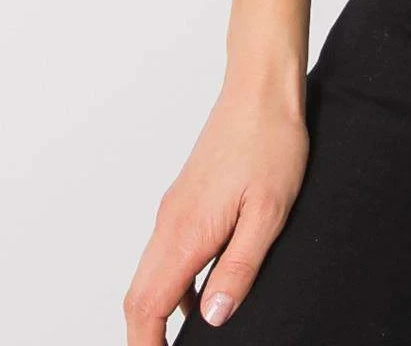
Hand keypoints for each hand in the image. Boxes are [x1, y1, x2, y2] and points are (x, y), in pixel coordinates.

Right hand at [122, 83, 308, 340]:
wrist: (261, 89)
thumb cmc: (271, 142)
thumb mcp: (267, 212)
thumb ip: (238, 268)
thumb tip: (212, 320)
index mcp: (186, 232)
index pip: (147, 306)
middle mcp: (170, 222)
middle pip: (139, 296)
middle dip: (145, 336)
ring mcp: (175, 209)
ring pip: (150, 275)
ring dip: (157, 312)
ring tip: (181, 341)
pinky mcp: (187, 200)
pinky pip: (168, 254)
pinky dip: (173, 285)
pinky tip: (202, 296)